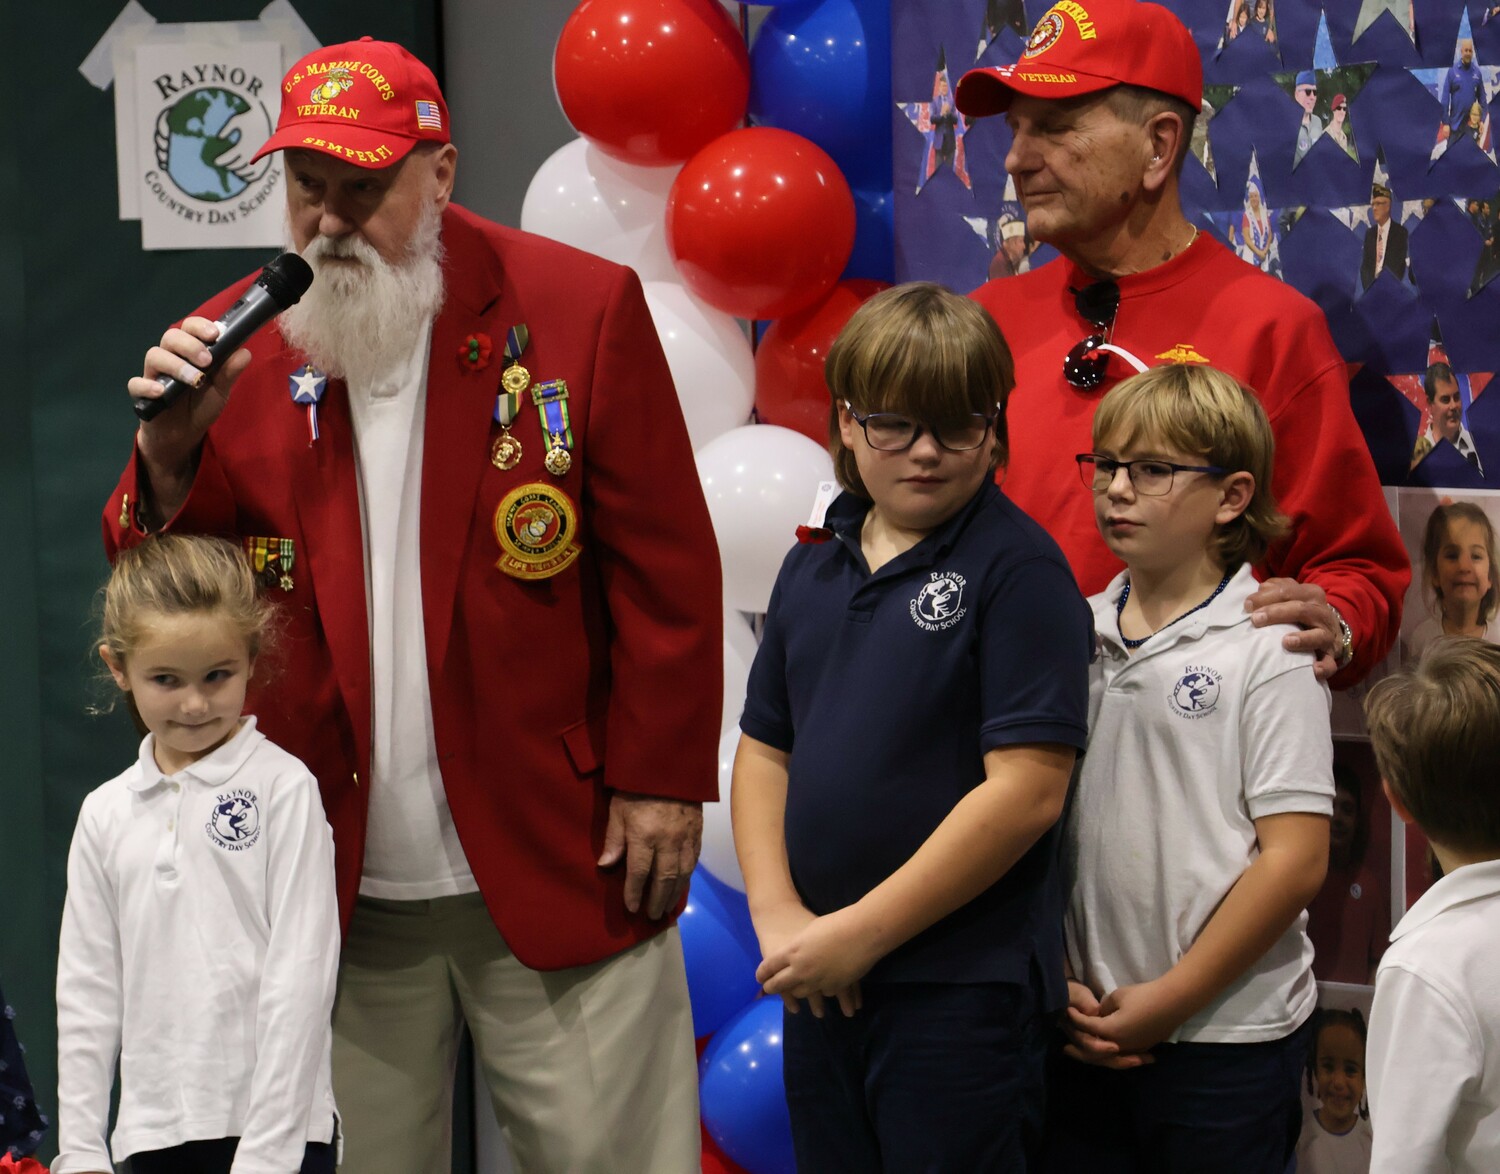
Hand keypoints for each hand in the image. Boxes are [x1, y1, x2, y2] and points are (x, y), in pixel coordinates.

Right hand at [130, 317, 251, 482]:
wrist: (184, 433)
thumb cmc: (202, 404)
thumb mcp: (221, 390)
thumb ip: (230, 371)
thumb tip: (244, 352)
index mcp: (189, 351)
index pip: (189, 328)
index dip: (199, 326)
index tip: (215, 334)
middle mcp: (170, 356)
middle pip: (171, 337)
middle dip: (190, 345)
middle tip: (207, 360)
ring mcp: (154, 373)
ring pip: (154, 356)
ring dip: (175, 365)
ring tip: (194, 379)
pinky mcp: (141, 393)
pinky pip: (136, 384)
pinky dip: (147, 386)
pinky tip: (161, 392)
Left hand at [597, 793, 701, 919]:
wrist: (669, 763)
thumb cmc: (636, 786)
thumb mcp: (618, 809)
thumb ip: (614, 839)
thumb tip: (605, 865)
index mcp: (644, 835)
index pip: (639, 872)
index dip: (634, 892)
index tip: (631, 907)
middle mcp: (667, 841)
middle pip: (664, 879)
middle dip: (657, 900)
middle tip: (652, 916)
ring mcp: (685, 837)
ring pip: (682, 873)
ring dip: (675, 893)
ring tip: (667, 907)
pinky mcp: (697, 832)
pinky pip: (694, 860)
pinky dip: (688, 876)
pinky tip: (682, 885)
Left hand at [756, 906, 879, 1015]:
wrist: (861, 933)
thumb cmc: (835, 924)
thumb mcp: (809, 932)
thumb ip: (798, 946)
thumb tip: (794, 955)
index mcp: (792, 952)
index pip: (769, 967)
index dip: (762, 973)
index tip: (759, 977)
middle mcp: (800, 969)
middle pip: (780, 984)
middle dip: (772, 988)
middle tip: (769, 989)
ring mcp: (816, 981)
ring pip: (799, 993)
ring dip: (795, 992)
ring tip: (794, 992)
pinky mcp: (833, 987)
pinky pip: (822, 992)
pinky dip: (821, 990)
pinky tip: (823, 988)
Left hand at [1060, 979, 1153, 1068]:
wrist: (1173, 1002)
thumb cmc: (1143, 996)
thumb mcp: (1117, 997)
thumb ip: (1103, 1008)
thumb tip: (1100, 1015)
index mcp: (1111, 1031)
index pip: (1087, 1027)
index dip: (1075, 1019)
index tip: (1067, 1011)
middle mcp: (1120, 1045)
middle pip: (1094, 1052)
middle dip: (1078, 1049)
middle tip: (1065, 1048)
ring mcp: (1133, 1049)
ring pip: (1108, 1059)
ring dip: (1094, 1057)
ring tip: (1083, 1055)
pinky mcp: (1143, 1048)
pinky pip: (1122, 1057)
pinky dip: (1112, 1058)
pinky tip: (1107, 1055)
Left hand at [1246, 577, 1342, 678]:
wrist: (1331, 629)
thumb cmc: (1301, 611)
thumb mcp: (1291, 595)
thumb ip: (1274, 590)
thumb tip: (1257, 592)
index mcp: (1310, 594)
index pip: (1288, 591)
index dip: (1266, 597)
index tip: (1247, 605)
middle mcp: (1322, 612)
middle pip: (1301, 609)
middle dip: (1277, 613)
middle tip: (1256, 619)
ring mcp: (1328, 634)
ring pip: (1319, 635)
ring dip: (1303, 639)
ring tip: (1285, 642)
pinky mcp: (1332, 655)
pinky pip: (1330, 662)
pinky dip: (1324, 666)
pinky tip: (1314, 670)